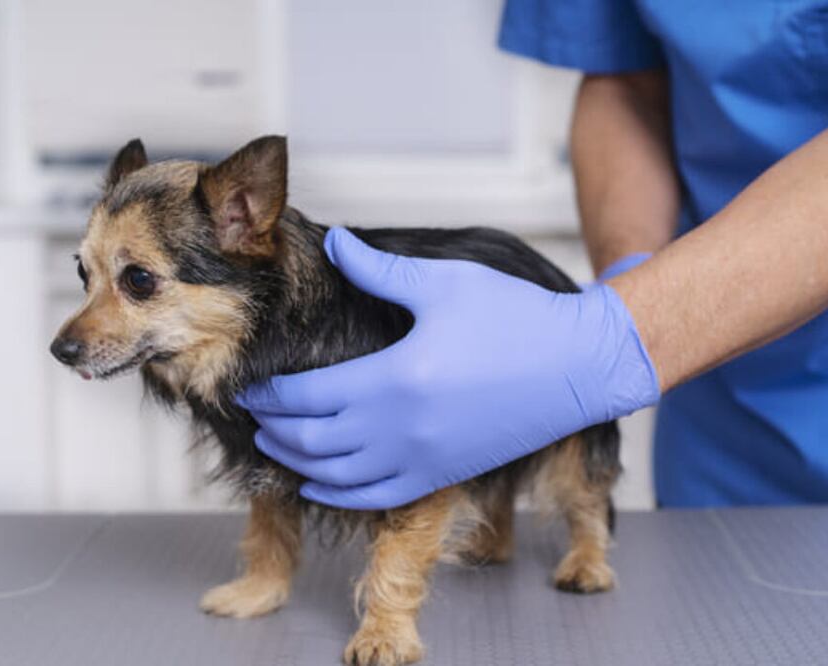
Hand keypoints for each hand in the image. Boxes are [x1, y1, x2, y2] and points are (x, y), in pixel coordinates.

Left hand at [238, 228, 658, 509]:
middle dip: (273, 428)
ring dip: (296, 462)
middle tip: (251, 413)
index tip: (250, 384)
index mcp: (394, 378)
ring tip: (273, 445)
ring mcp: (422, 458)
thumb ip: (381, 268)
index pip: (307, 396)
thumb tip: (336, 241)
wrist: (577, 368)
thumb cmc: (515, 319)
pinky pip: (375, 497)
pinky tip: (316, 484)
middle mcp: (401, 428)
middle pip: (311, 440)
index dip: (271, 393)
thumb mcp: (444, 283)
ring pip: (335, 475)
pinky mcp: (441, 475)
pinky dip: (336, 494)